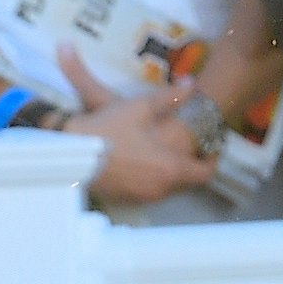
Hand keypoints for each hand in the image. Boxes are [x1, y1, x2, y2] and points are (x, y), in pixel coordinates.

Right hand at [59, 48, 214, 208]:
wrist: (70, 153)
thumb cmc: (109, 130)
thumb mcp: (142, 107)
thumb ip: (172, 97)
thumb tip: (192, 84)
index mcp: (171, 168)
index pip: (205, 173)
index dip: (212, 160)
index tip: (210, 149)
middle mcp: (160, 189)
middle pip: (186, 180)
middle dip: (189, 163)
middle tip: (187, 147)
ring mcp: (141, 197)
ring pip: (166, 187)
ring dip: (168, 172)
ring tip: (160, 152)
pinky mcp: (124, 199)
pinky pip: (147, 191)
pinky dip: (149, 178)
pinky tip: (138, 162)